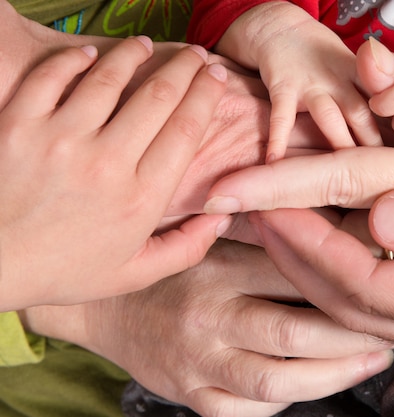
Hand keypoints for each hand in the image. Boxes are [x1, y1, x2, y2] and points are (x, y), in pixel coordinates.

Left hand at [0, 37, 227, 309]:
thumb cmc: (64, 269)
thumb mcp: (134, 274)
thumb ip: (186, 249)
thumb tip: (222, 218)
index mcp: (140, 199)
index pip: (186, 130)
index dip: (208, 95)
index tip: (218, 77)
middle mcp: (107, 164)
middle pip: (158, 96)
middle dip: (185, 67)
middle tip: (196, 54)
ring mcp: (60, 140)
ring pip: (109, 78)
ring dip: (134, 54)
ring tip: (145, 46)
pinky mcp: (19, 124)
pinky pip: (53, 76)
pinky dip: (74, 59)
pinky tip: (89, 55)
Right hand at [21, 240, 393, 416]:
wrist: (106, 306)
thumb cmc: (170, 265)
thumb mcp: (209, 234)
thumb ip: (261, 229)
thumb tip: (332, 218)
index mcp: (218, 268)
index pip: (295, 270)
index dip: (348, 272)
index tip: (386, 271)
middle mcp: (208, 318)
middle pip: (297, 332)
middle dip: (356, 334)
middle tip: (393, 326)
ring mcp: (199, 364)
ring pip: (281, 380)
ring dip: (338, 374)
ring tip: (374, 358)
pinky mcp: (193, 397)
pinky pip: (254, 409)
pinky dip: (293, 398)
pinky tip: (319, 381)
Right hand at [219, 2, 381, 161]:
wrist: (279, 29)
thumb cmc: (320, 58)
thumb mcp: (353, 69)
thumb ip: (372, 97)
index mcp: (359, 76)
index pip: (384, 99)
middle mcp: (338, 81)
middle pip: (361, 112)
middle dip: (373, 141)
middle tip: (385, 172)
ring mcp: (310, 85)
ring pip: (329, 116)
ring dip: (339, 142)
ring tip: (346, 174)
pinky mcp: (283, 89)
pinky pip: (282, 119)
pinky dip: (278, 141)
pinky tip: (276, 162)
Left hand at [250, 157, 393, 353]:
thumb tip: (384, 217)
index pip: (363, 281)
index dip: (309, 246)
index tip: (269, 208)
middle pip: (350, 298)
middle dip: (295, 256)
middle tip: (254, 216)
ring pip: (365, 297)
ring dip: (315, 261)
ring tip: (278, 225)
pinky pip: (391, 287)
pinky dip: (351, 263)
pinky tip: (336, 241)